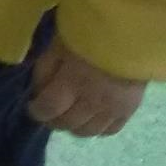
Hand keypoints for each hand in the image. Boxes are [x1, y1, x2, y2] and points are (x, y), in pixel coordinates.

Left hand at [28, 35, 146, 136]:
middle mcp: (92, 102)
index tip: (33, 106)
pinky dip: (97, 128)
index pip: (49, 109)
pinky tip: (92, 118)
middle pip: (68, 124)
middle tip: (50, 112)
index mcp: (72, 82)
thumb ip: (46, 70)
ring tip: (70, 115)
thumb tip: (38, 92)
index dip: (37, 111)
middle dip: (53, 120)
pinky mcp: (129, 110)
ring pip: (88, 132)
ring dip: (74, 126)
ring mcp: (112, 109)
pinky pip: (110, 130)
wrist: (132, 33)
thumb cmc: (90, 33)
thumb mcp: (59, 45)